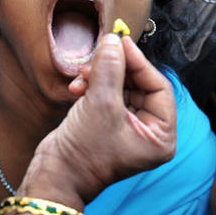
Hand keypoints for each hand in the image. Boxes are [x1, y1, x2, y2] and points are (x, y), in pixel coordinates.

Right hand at [18, 34, 175, 208]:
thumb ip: (110, 69)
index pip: (159, 87)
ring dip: (100, 76)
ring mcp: (128, 127)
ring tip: (83, 76)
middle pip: (139, 84)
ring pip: (120, 86)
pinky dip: (92, 86)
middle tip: (100, 54)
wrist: (55, 175)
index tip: (122, 42)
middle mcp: (149, 132)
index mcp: (161, 137)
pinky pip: (107, 94)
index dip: (140, 63)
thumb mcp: (101, 104)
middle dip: (115, 70)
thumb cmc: (84, 153)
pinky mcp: (108, 122)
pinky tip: (77, 88)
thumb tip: (115, 41)